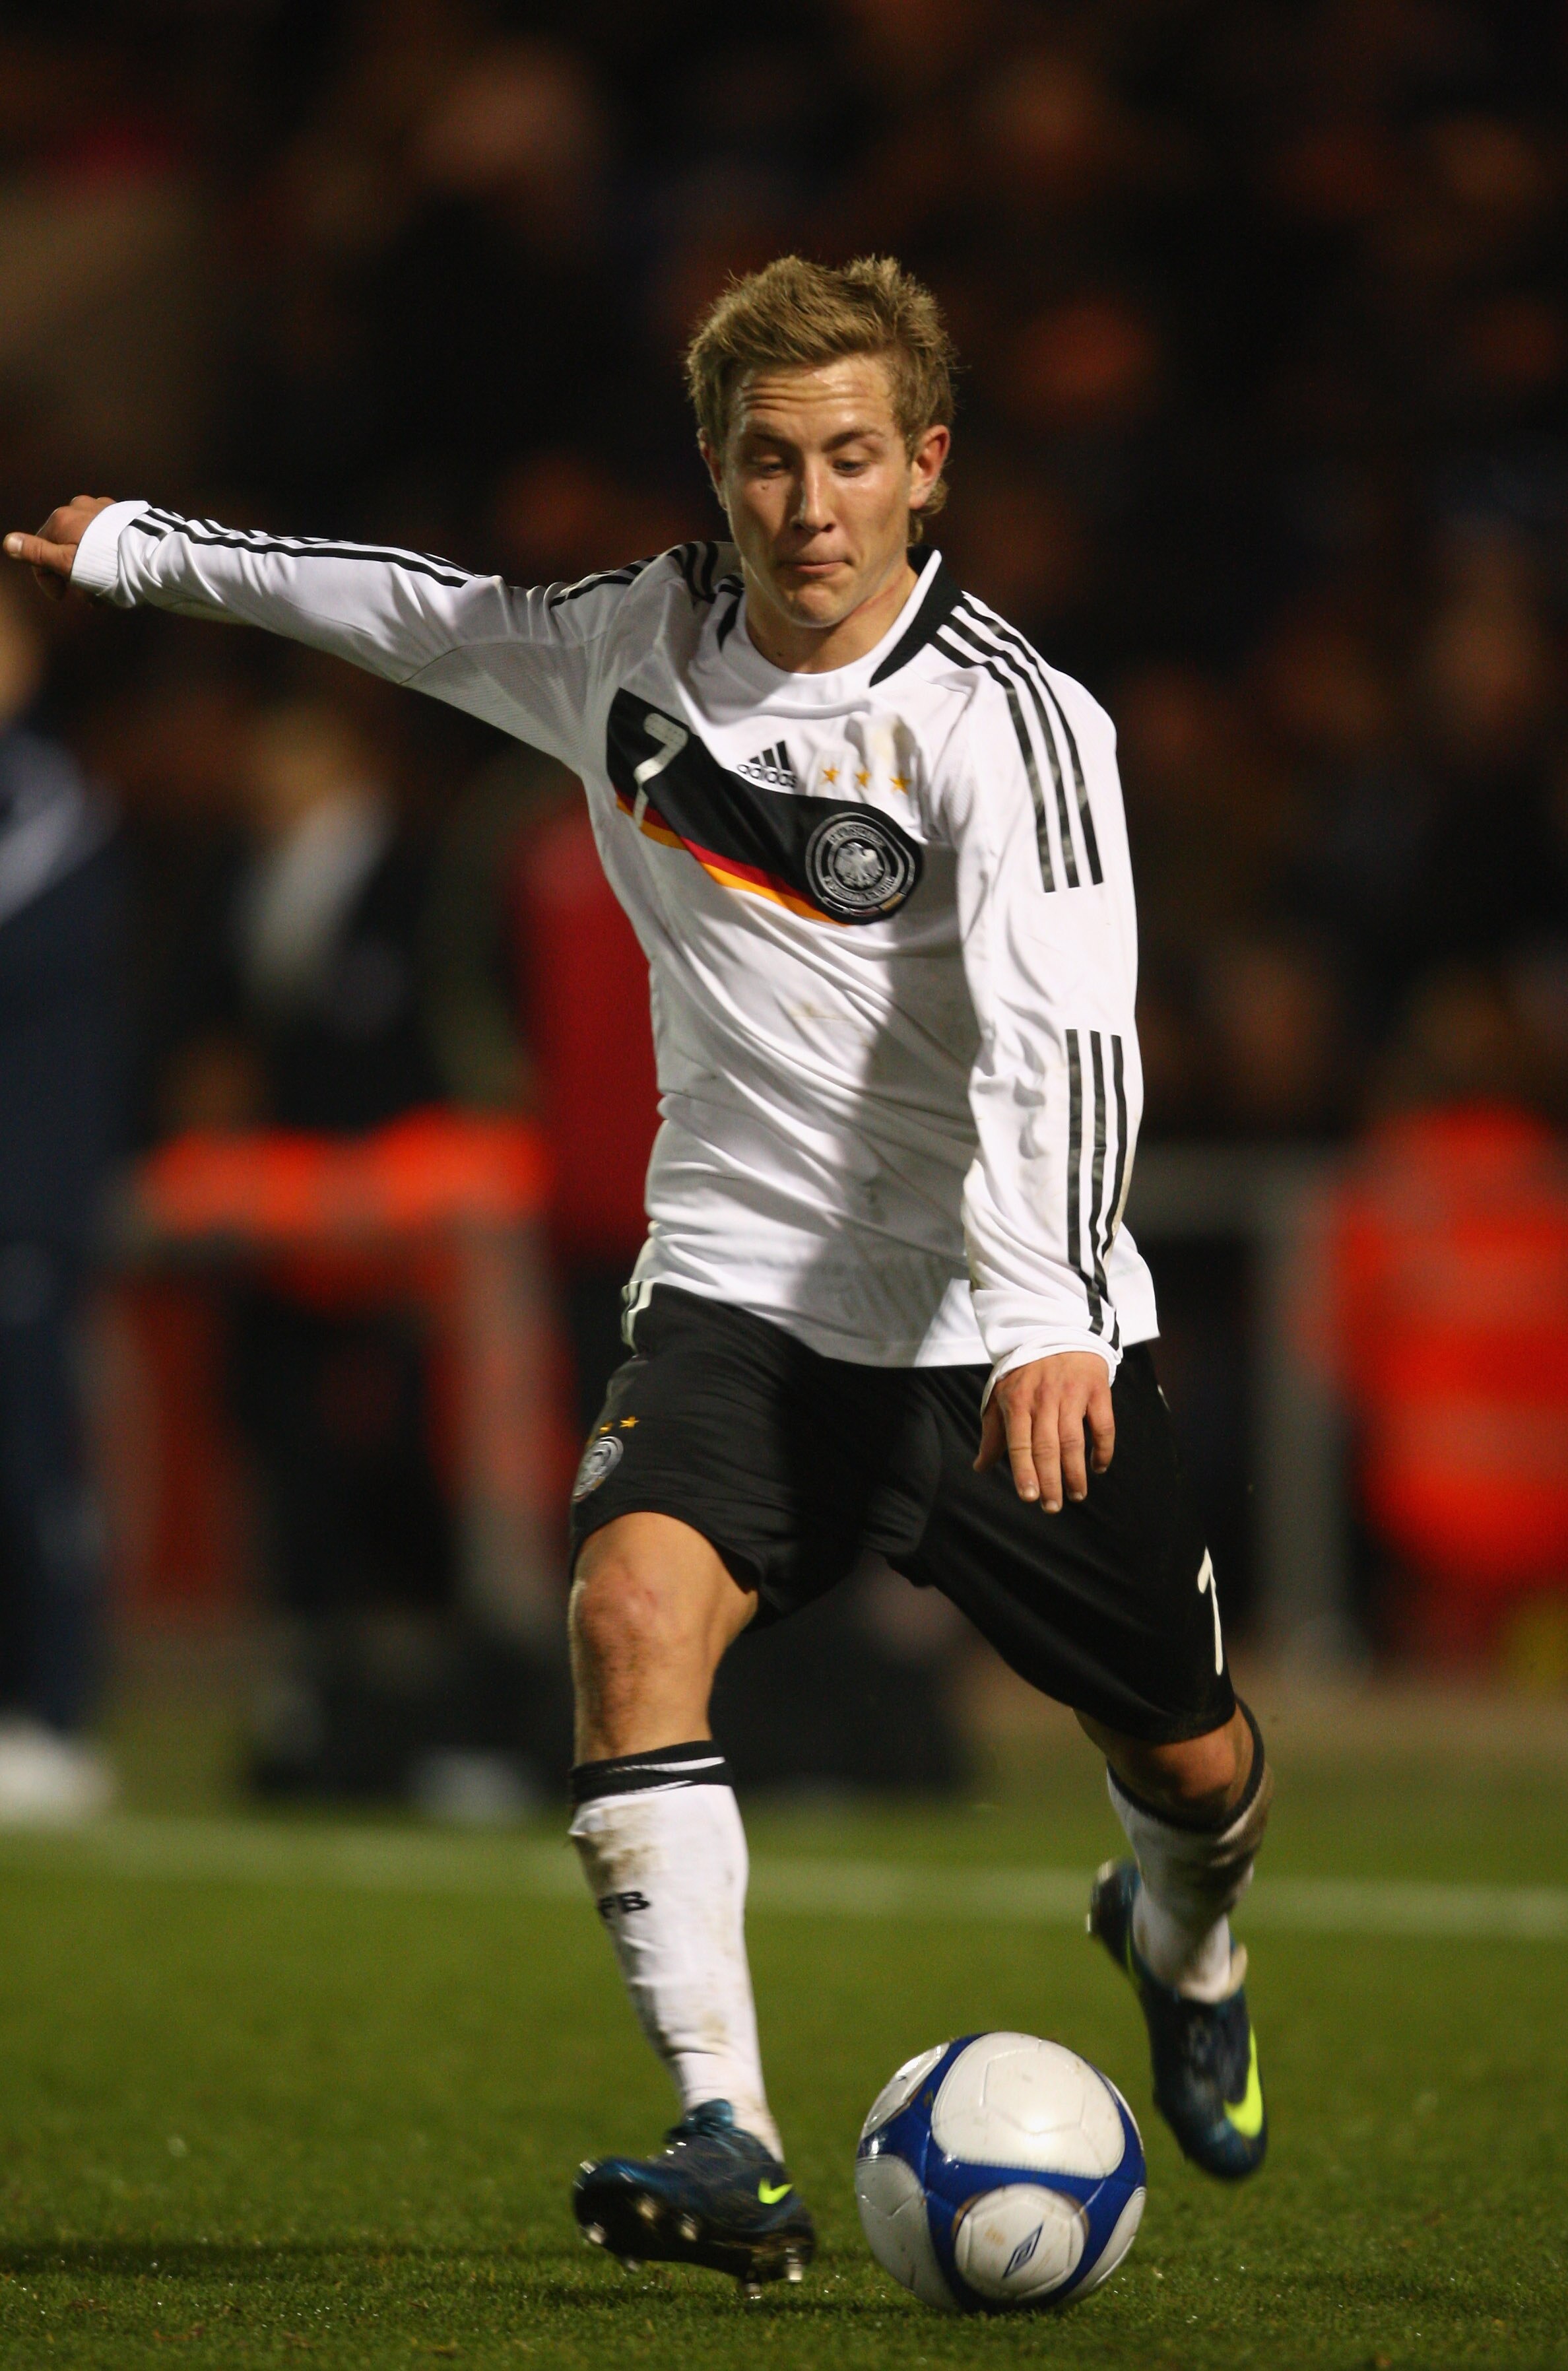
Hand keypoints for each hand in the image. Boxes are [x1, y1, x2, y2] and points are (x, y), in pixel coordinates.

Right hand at [4, 496, 115, 599]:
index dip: (48, 580)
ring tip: (108, 591)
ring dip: (92, 571)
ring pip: (87, 545)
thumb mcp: (67, 564)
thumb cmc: (106, 565)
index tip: (62, 598)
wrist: (152, 557)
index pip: (41, 551)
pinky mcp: (124, 515)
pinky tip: (120, 574)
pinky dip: (107, 557)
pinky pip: (106, 538)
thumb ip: (37, 553)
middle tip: (91, 599)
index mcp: (60, 519)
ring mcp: (103, 508)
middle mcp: (78, 506)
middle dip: (74, 577)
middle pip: (66, 548)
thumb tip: (8, 542)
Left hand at [974, 1351, 1114, 1510]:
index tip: (1028, 1496)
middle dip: (1050, 1481)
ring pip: (1074, 1440)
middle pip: (1047, 1447)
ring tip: (1076, 1494)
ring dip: (1075, 1472)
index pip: (1019, 1443)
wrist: (1056, 1330)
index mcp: (1017, 1402)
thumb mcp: (1001, 1396)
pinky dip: (1103, 1449)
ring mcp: (1072, 1395)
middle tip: (1052, 1507)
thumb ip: (993, 1433)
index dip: (1025, 1471)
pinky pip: (1103, 1425)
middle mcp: (1044, 1399)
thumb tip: (980, 1467)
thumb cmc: (1025, 1371)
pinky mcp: (1096, 1390)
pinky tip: (1098, 1467)